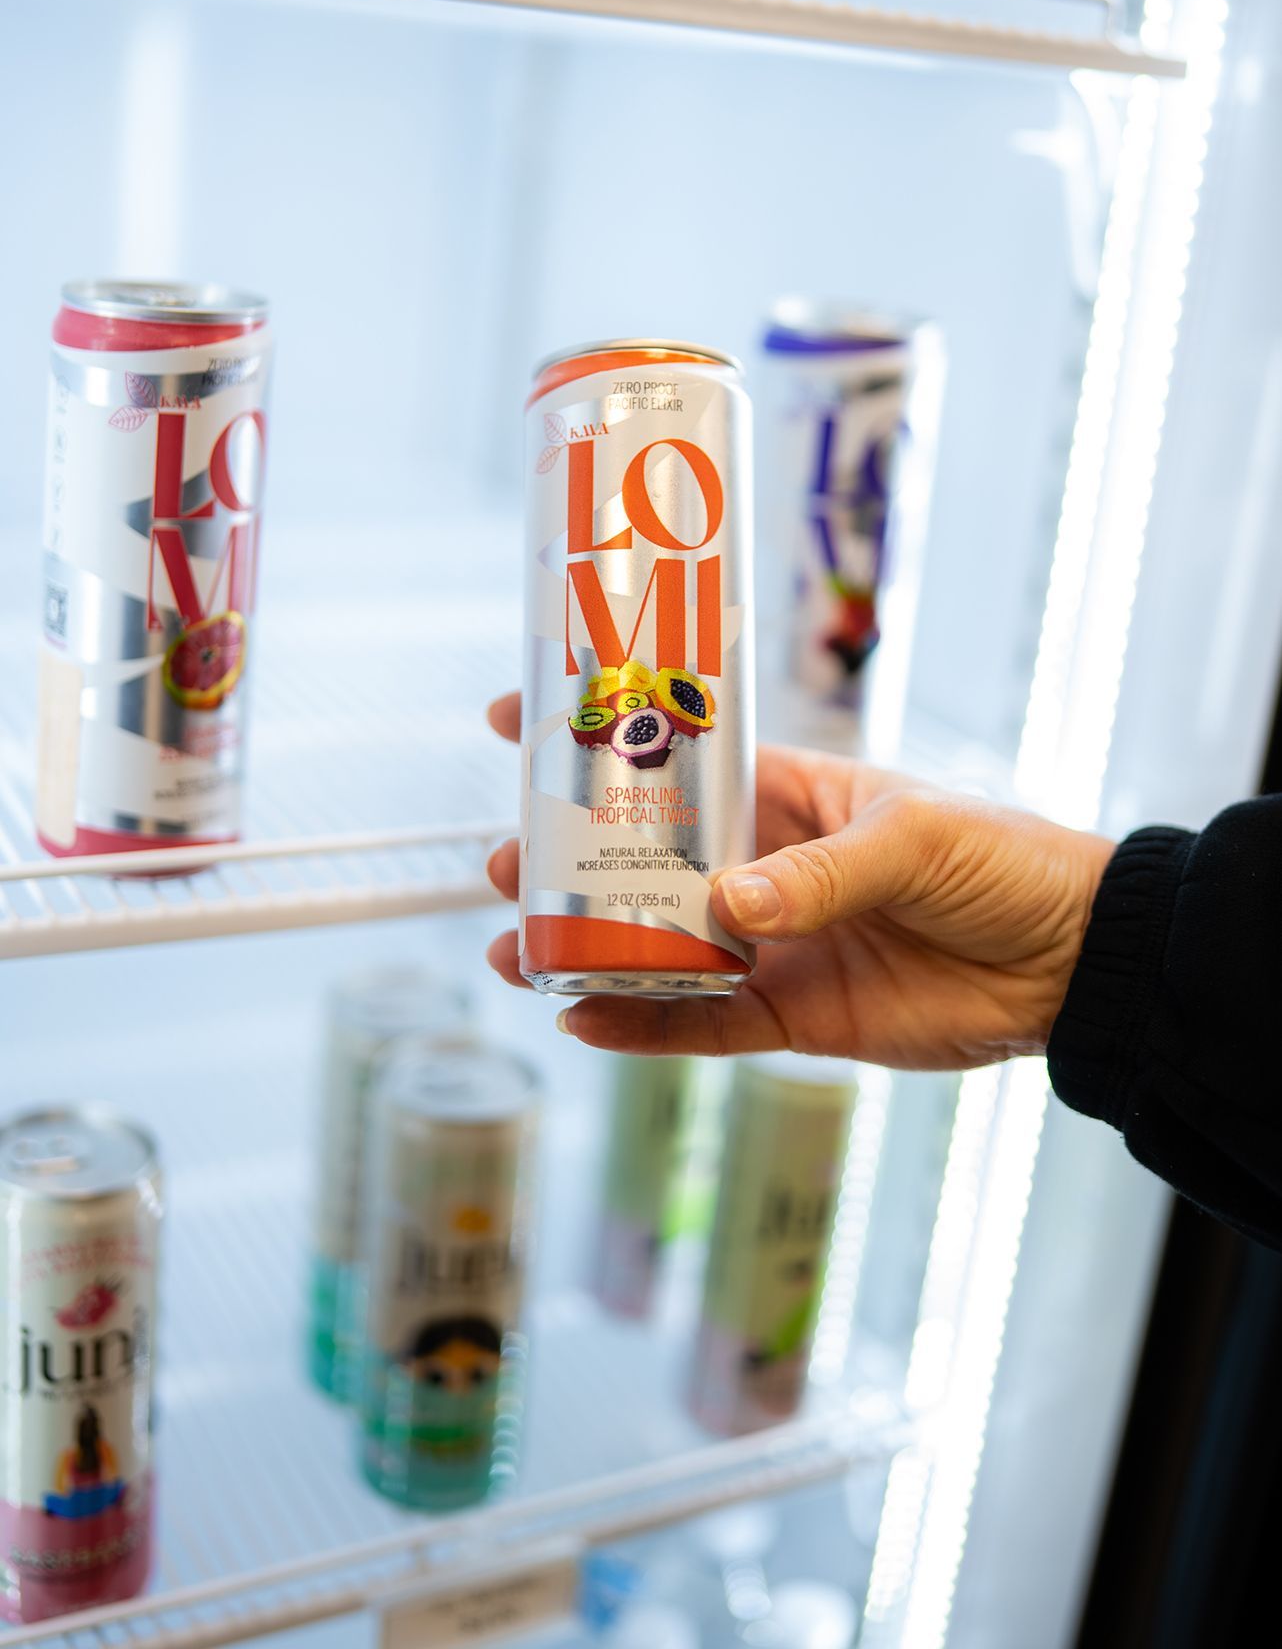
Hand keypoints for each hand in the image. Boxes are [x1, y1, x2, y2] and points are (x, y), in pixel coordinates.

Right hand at [484, 692, 1113, 1067]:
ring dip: (585, 948)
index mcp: (792, 793)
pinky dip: (643, 1026)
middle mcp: (767, 865)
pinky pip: (700, 1023)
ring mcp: (773, 942)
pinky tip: (582, 1019)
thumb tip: (726, 903)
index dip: (604, 735)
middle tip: (503, 864)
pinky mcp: (792, 1014)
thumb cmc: (1001, 863)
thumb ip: (818, 873)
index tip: (517, 717)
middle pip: (645, 860)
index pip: (681, 756)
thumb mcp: (911, 839)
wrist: (1069, 964)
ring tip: (516, 952)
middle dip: (569, 860)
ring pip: (656, 946)